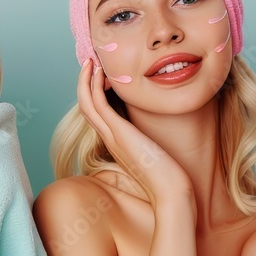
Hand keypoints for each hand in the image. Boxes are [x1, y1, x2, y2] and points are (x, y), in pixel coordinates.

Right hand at [77, 59, 192, 208]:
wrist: (171, 193)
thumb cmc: (169, 177)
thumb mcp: (155, 153)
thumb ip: (149, 140)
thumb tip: (156, 131)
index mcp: (116, 143)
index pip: (96, 114)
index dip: (93, 92)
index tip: (100, 74)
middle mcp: (109, 138)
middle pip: (86, 106)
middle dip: (85, 82)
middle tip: (89, 62)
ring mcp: (111, 136)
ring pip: (86, 103)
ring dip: (85, 80)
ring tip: (90, 62)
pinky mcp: (118, 133)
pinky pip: (98, 104)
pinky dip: (95, 86)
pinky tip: (101, 72)